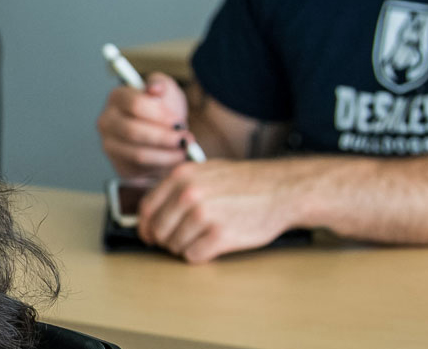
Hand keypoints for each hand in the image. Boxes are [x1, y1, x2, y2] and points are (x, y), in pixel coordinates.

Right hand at [98, 72, 194, 180]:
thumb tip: (154, 88)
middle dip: (164, 137)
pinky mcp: (119, 165)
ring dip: (166, 154)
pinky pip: (141, 169)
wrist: (163, 136)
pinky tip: (173, 158)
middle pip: (133, 131)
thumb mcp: (166, 91)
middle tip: (184, 138)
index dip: (160, 114)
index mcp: (117, 97)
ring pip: (138, 153)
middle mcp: (107, 121)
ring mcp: (110, 145)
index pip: (135, 104)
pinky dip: (161, 166)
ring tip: (183, 150)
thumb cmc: (162, 112)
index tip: (178, 121)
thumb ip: (161, 84)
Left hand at [137, 160, 304, 262]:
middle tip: (180, 241)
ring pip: (175, 245)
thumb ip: (179, 187)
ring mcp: (204, 215)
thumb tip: (153, 210)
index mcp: (181, 176)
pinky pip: (193, 256)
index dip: (146, 226)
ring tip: (203, 239)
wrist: (282, 190)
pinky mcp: (220, 235)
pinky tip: (212, 246)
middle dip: (166, 240)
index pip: (147, 208)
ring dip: (185, 248)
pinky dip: (200, 255)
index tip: (149, 236)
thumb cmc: (246, 183)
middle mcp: (189, 194)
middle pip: (158, 229)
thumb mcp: (206, 171)